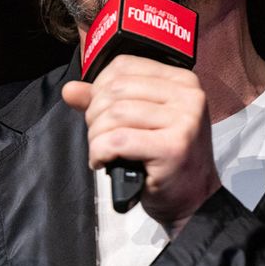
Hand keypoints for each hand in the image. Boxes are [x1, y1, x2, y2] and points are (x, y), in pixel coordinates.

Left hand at [62, 55, 220, 234]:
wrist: (194, 200)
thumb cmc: (166, 161)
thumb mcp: (139, 122)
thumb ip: (105, 101)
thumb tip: (70, 90)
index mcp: (181, 81)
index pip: (124, 66)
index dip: (99, 88)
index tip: (100, 113)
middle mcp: (188, 96)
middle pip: (116, 90)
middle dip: (95, 116)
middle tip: (100, 139)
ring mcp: (184, 121)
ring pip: (114, 115)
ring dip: (96, 137)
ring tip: (103, 152)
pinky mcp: (174, 147)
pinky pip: (117, 140)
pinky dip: (100, 152)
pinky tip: (104, 162)